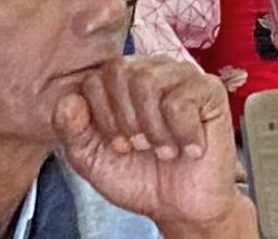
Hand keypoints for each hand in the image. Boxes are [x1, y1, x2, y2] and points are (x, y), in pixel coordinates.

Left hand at [54, 58, 253, 237]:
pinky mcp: (209, 90)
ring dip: (153, 130)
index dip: (102, 119)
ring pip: (148, 82)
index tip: (118, 145)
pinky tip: (188, 147)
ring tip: (163, 148)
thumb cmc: (139, 178)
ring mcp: (181, 76)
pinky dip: (181, 134)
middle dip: (125, 122)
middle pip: (120, 72)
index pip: (94, 79)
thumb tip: (69, 102)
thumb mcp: (91, 160)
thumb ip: (72, 131)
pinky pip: (181, 101)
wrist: (180, 208)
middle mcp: (150, 70)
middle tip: (140, 147)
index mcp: (120, 82)